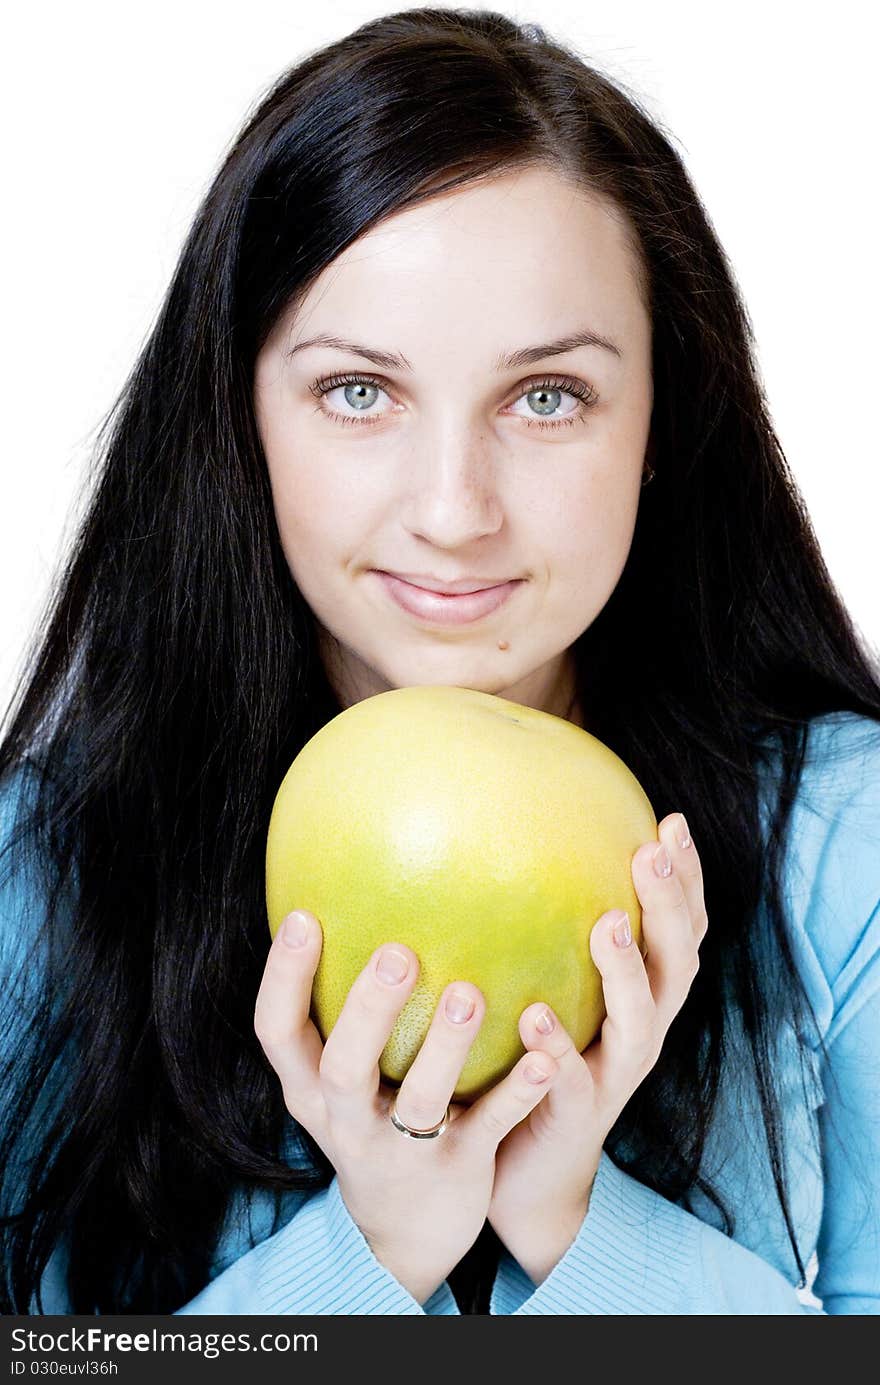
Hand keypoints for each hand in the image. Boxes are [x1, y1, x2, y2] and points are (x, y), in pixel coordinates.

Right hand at [254, 913, 562, 1304]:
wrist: (402, 1237)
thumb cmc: (371, 1121)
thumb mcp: (337, 1080)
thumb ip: (340, 1012)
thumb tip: (344, 903)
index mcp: (309, 1089)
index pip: (275, 1032)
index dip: (283, 977)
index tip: (306, 917)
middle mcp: (346, 1122)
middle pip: (343, 1067)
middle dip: (368, 1010)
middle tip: (399, 952)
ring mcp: (402, 1150)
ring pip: (420, 1100)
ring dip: (445, 1047)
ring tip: (469, 993)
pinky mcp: (458, 1169)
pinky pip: (489, 1127)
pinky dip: (517, 1094)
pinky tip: (545, 1057)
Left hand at [488, 812, 706, 1284]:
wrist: (529, 1175)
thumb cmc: (534, 1065)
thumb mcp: (547, 992)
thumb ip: (540, 935)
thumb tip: (498, 843)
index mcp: (640, 998)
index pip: (678, 930)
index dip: (685, 879)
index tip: (670, 821)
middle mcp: (640, 1033)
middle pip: (676, 964)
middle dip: (669, 906)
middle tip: (649, 852)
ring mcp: (614, 1078)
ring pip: (639, 1023)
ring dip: (626, 972)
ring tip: (604, 925)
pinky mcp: (576, 1118)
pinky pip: (569, 1082)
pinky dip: (558, 1050)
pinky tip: (531, 1016)